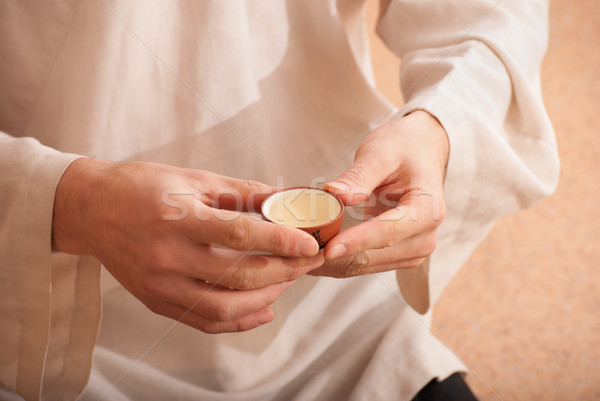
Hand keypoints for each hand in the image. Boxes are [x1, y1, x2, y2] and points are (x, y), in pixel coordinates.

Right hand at [52, 159, 322, 332]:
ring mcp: (160, 285)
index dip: (280, 241)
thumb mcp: (193, 179)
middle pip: (238, 276)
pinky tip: (264, 309)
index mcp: (178, 218)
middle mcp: (168, 256)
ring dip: (266, 297)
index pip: (239, 234)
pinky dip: (239, 321)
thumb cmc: (143, 187)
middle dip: (284, 271)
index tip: (311, 244)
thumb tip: (287, 198)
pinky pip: (204, 321)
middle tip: (308, 262)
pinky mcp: (156, 302)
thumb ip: (242, 192)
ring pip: (224, 306)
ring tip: (288, 280)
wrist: (91, 210)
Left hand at [309, 110, 448, 277]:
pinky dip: (339, 263)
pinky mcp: (398, 255)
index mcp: (427, 209)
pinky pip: (365, 265)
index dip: (357, 242)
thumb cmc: (402, 148)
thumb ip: (359, 176)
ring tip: (299, 259)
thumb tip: (335, 195)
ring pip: (367, 266)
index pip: (389, 232)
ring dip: (334, 265)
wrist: (420, 152)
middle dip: (338, 258)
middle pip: (375, 256)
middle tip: (299, 255)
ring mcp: (413, 250)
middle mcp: (425, 236)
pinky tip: (313, 257)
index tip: (328, 249)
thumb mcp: (381, 152)